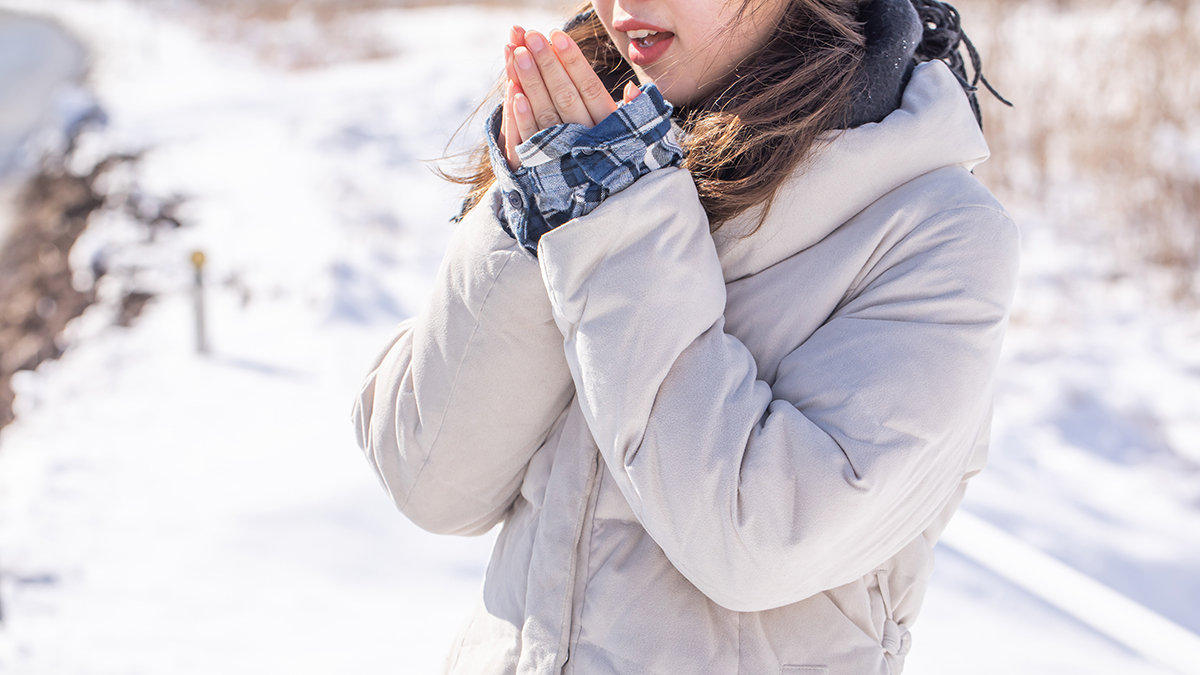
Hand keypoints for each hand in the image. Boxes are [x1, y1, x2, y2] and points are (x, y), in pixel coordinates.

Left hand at [499, 26, 640, 170]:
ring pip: (546, 113)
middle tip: (532, 36)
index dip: (573, 61)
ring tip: (518, 53)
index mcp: (608, 125)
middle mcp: (587, 138)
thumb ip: (633, 110)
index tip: (558, 35)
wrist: (605, 203)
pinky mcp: (544, 167)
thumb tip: (632, 88)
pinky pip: (532, 140)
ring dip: (531, 82)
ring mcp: (565, 153)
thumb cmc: (617, 158)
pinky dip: (523, 117)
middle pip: (565, 96)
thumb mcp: (633, 135)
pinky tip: (513, 94)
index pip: (590, 87)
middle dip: (547, 64)